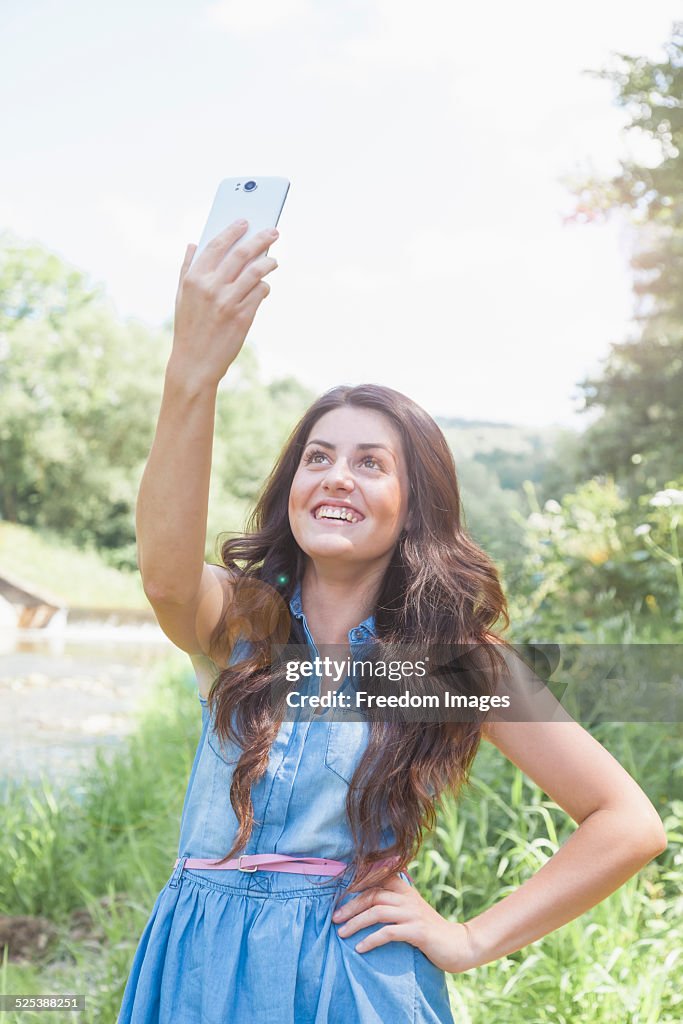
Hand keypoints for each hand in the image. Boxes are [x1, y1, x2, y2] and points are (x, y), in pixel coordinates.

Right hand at [169, 220, 279, 388]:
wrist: (195, 363)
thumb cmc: (188, 329)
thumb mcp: (181, 297)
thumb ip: (186, 268)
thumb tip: (193, 244)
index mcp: (193, 279)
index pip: (216, 245)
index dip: (232, 231)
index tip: (245, 222)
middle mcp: (211, 287)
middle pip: (241, 254)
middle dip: (260, 239)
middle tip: (273, 232)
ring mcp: (228, 301)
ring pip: (256, 271)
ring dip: (268, 262)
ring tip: (274, 260)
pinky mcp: (242, 316)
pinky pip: (260, 293)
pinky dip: (264, 286)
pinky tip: (264, 287)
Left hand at [332, 873, 477, 972]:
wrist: (459, 945)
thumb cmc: (430, 930)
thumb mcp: (411, 911)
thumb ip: (394, 903)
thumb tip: (366, 904)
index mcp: (405, 890)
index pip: (377, 878)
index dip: (356, 884)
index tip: (338, 895)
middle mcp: (408, 898)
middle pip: (373, 894)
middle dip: (350, 906)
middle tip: (335, 918)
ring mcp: (413, 914)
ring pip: (377, 911)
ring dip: (356, 922)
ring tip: (341, 933)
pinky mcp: (417, 932)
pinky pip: (388, 932)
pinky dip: (371, 939)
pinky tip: (360, 948)